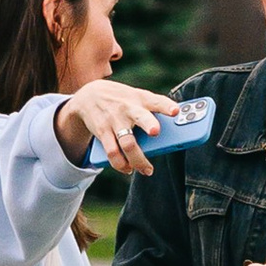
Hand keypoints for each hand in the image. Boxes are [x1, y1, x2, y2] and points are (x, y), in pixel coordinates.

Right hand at [55, 79, 182, 176]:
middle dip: (149, 124)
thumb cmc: (123, 100)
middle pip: (140, 117)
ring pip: (127, 143)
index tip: (176, 111)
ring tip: (147, 170)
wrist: (89, 95)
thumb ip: (155, 110)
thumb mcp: (138, 97)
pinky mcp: (103, 132)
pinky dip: (121, 164)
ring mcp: (114, 121)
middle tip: (156, 132)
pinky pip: (112, 152)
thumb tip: (174, 131)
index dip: (166, 106)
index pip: (156, 101)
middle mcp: (128, 109)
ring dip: (138, 160)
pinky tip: (128, 168)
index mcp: (141, 99)